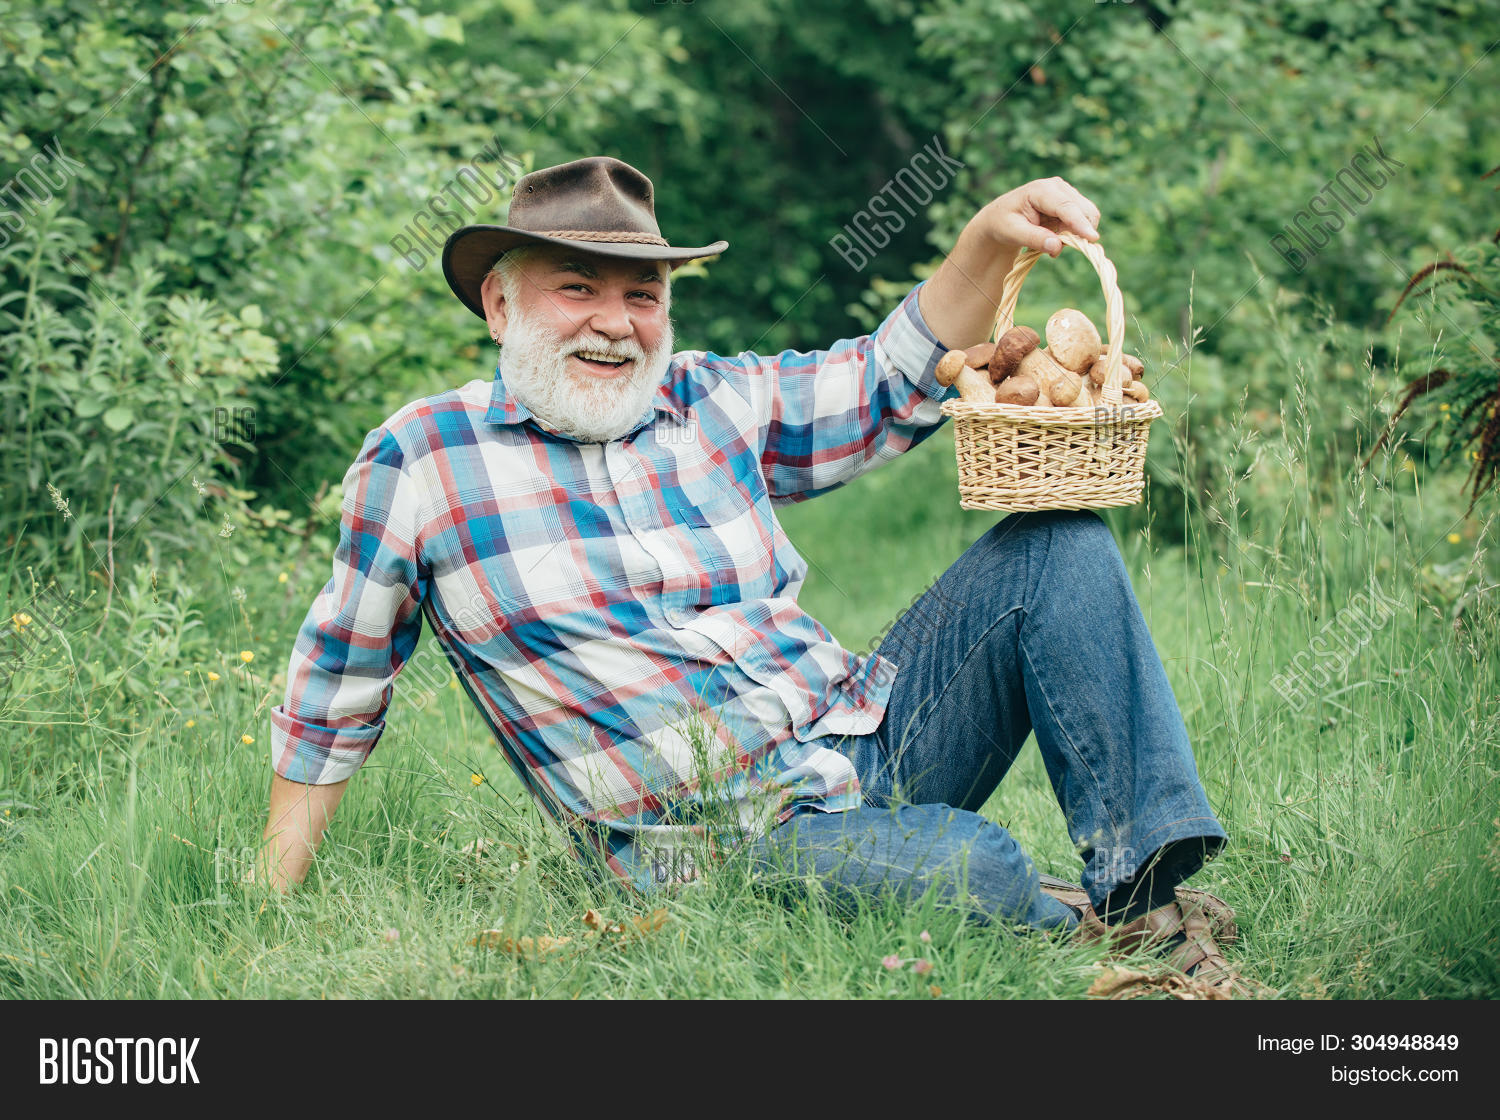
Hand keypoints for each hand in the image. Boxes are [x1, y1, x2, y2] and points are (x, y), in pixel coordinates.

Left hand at [978, 177, 1101, 257]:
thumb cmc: (1003, 224)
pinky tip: (1052, 236)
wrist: (1001, 218)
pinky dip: (1072, 233)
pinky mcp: (1070, 202)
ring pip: (1087, 216)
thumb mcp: (1013, 233)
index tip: (1092, 239)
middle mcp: (1057, 187)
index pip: (1066, 207)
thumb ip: (1035, 238)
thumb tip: (1057, 246)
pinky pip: (1082, 221)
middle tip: (1054, 249)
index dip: (1080, 223)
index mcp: (1041, 190)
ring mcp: (1066, 193)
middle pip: (1084, 210)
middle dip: (1078, 232)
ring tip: (1048, 240)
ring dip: (1074, 234)